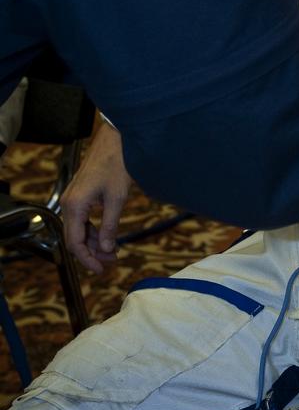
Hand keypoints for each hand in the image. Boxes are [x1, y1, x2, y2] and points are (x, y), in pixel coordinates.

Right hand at [61, 122, 131, 273]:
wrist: (115, 140)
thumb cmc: (117, 165)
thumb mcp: (117, 198)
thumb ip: (109, 226)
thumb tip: (104, 250)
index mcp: (74, 206)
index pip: (75, 242)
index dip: (86, 259)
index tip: (101, 270)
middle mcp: (68, 204)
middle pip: (74, 238)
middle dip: (91, 253)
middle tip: (109, 264)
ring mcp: (73, 199)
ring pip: (78, 230)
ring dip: (93, 243)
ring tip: (112, 254)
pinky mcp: (80, 195)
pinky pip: (83, 219)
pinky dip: (93, 231)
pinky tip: (107, 238)